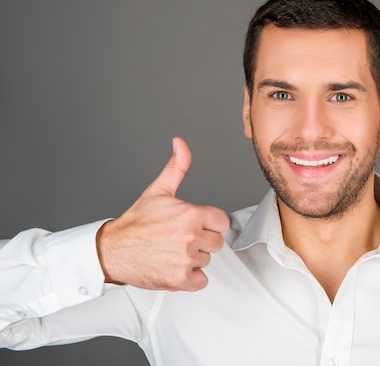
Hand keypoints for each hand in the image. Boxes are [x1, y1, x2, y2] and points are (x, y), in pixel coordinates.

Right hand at [96, 137, 228, 290]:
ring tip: (172, 251)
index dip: (209, 223)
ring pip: (207, 260)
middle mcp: (191, 237)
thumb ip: (177, 166)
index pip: (222, 222)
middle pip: (216, 242)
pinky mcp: (180, 279)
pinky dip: (190, 278)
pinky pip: (201, 281)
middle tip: (179, 238)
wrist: (112, 250)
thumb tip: (181, 144)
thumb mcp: (158, 191)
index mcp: (191, 214)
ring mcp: (186, 259)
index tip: (194, 225)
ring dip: (193, 259)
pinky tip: (174, 267)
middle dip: (201, 241)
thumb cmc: (136, 223)